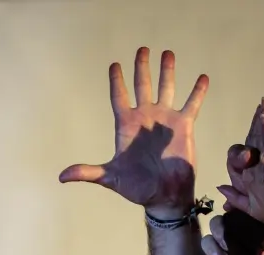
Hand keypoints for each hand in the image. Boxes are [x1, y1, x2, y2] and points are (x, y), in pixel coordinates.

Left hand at [60, 48, 208, 219]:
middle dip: (142, 67)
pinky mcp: (183, 126)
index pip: (119, 97)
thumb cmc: (136, 188)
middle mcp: (145, 118)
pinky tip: (203, 77)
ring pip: (166, 88)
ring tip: (167, 53)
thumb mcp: (110, 178)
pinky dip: (198, 91)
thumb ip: (87, 172)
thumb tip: (61, 177)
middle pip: (142, 86)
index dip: (116, 81)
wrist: (163, 195)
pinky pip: (191, 104)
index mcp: (126, 126)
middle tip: (142, 49)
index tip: (114, 65)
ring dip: (166, 71)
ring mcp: (164, 120)